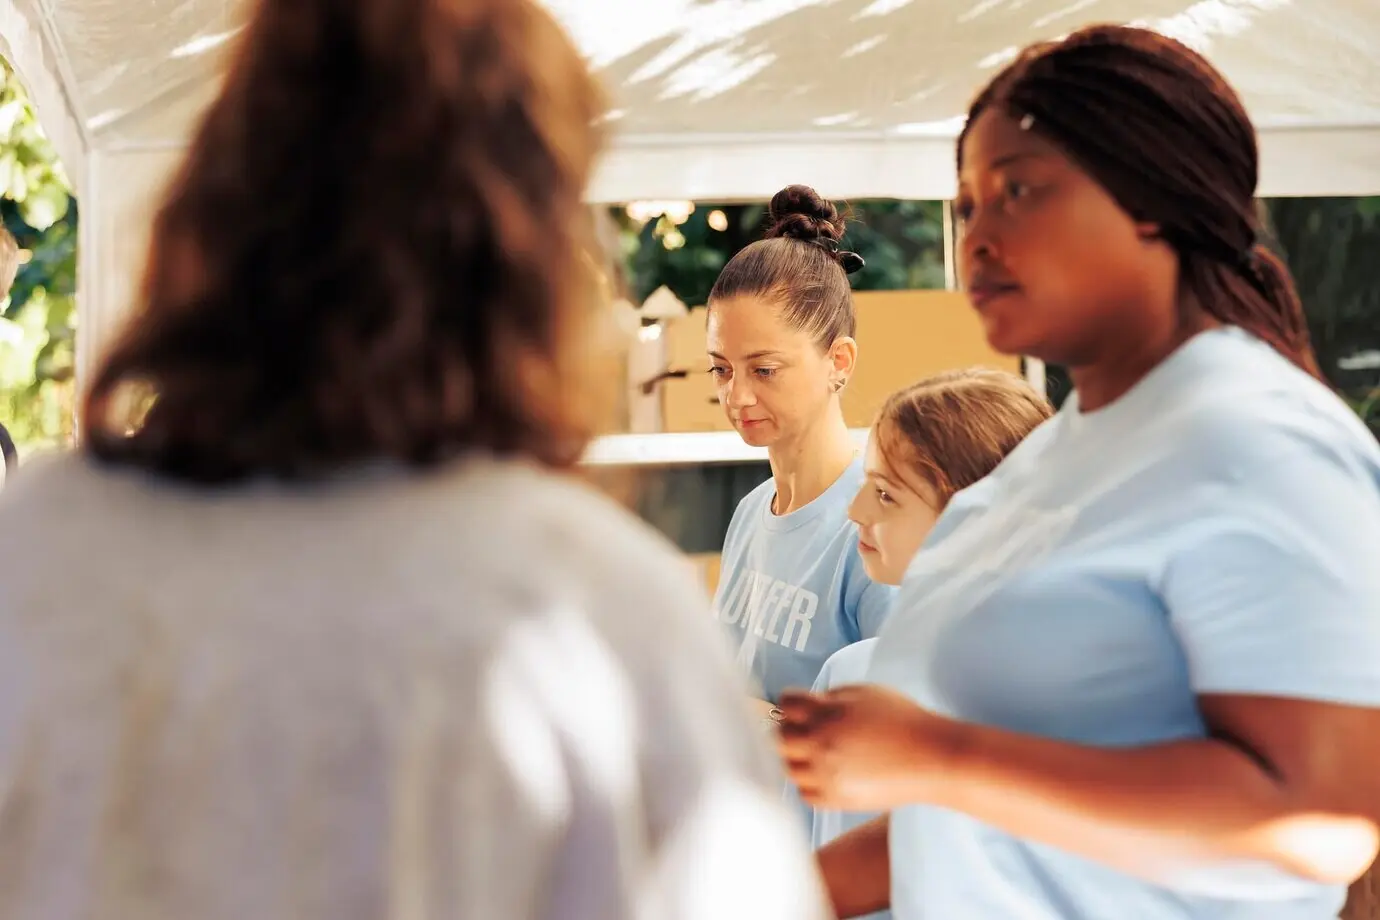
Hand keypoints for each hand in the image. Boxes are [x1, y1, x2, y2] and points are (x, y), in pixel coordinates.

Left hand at [777, 684, 959, 810]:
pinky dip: (808, 783)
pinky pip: (805, 793)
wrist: (931, 758)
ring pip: (788, 768)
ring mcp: (827, 776)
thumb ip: (829, 697)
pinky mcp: (837, 800)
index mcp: (827, 714)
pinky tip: (824, 773)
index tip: (796, 707)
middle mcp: (822, 745)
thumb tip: (803, 707)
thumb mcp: (864, 692)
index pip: (786, 704)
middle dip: (788, 730)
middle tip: (801, 730)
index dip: (790, 703)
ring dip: (796, 758)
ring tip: (813, 753)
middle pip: (780, 738)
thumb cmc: (902, 720)